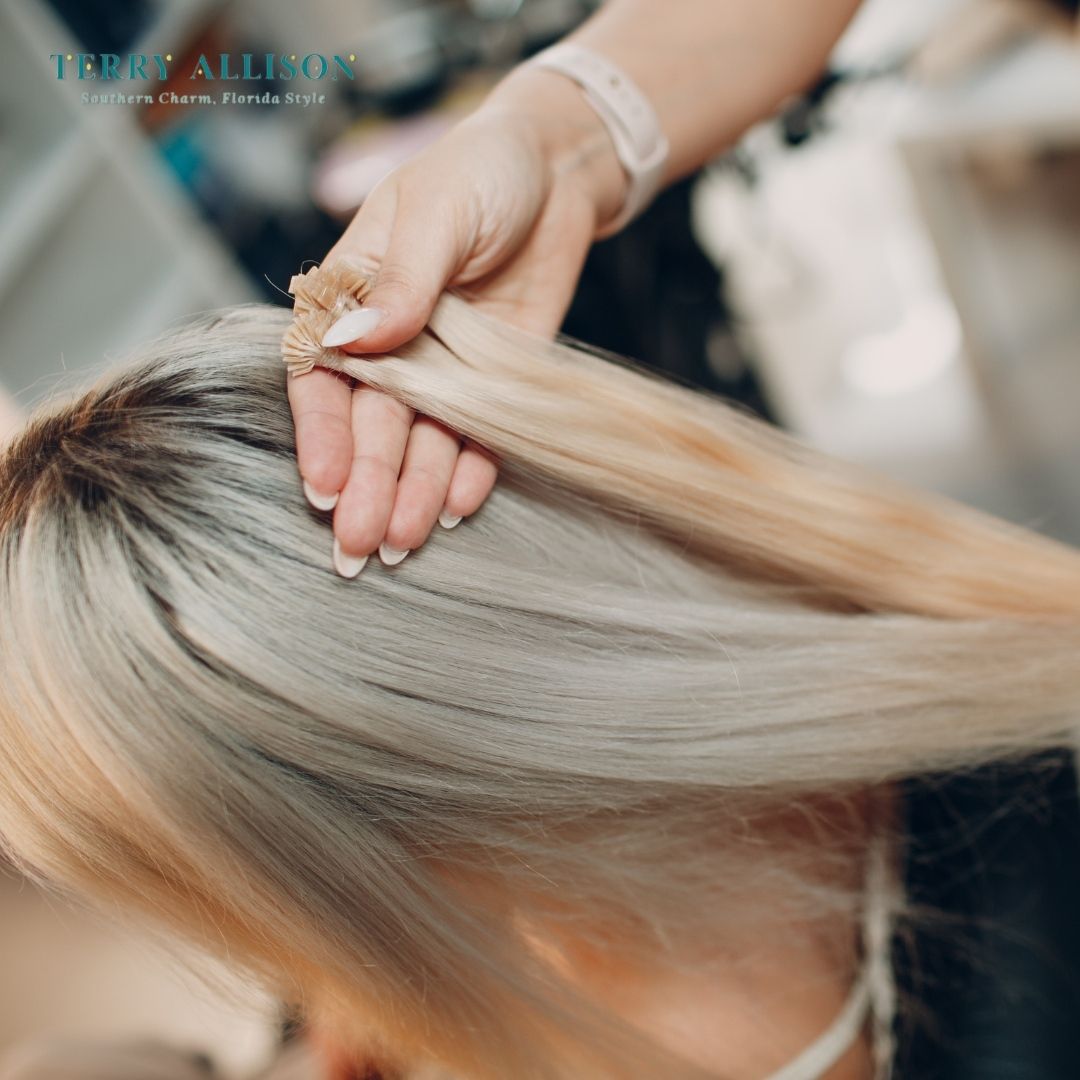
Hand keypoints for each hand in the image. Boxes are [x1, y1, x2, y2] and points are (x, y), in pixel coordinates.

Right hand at [288, 66, 625, 574]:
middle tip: (359, 547)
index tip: (325, 488)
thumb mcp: (435, 211)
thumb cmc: (480, 170)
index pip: (325, 375)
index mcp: (354, 295)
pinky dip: (470, 471)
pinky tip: (456, 509)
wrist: (557, 173)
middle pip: (373, 423)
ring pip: (424, 440)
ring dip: (413, 491)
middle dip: (366, 486)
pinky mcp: (498, 379)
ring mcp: (447, 365)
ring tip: (404, 543)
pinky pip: (481, 435)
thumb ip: (400, 278)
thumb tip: (351, 340)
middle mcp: (394, 341)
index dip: (322, 434)